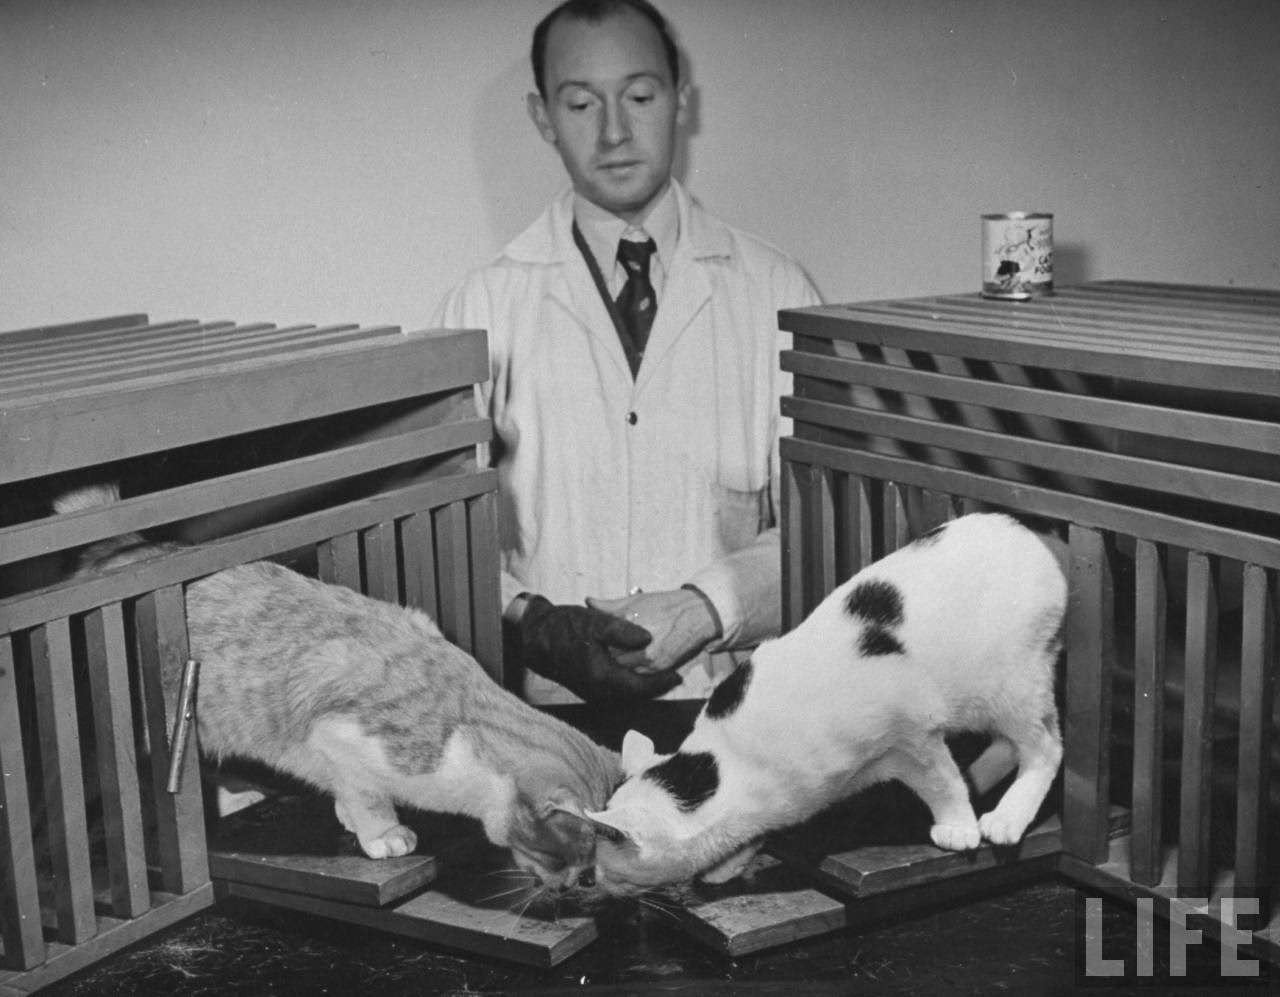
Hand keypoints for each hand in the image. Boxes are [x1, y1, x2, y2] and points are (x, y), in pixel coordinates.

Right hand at [516, 595, 680, 702]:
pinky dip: (630, 684)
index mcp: (602, 676)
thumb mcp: (596, 622)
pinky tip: (637, 672)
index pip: (639, 687)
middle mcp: (598, 690)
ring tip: (661, 675)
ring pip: (625, 694)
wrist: (536, 637)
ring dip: (644, 687)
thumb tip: (649, 640)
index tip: (677, 676)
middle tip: (675, 677)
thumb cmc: (565, 627)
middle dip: (656, 687)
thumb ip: (623, 631)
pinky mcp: (588, 688)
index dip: (661, 683)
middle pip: (635, 695)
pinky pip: (616, 691)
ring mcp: (592, 691)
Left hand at [586, 588, 719, 674]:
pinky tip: (634, 663)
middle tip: (606, 652)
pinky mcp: (660, 667)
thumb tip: (588, 601)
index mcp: (628, 622)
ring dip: (620, 665)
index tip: (596, 641)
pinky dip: (634, 671)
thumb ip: (610, 605)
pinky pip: (639, 676)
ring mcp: (649, 657)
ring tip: (618, 658)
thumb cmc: (664, 605)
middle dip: (607, 655)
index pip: (602, 639)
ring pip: (624, 669)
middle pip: (611, 657)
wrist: (697, 614)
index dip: (598, 642)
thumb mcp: (636, 601)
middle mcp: (637, 642)